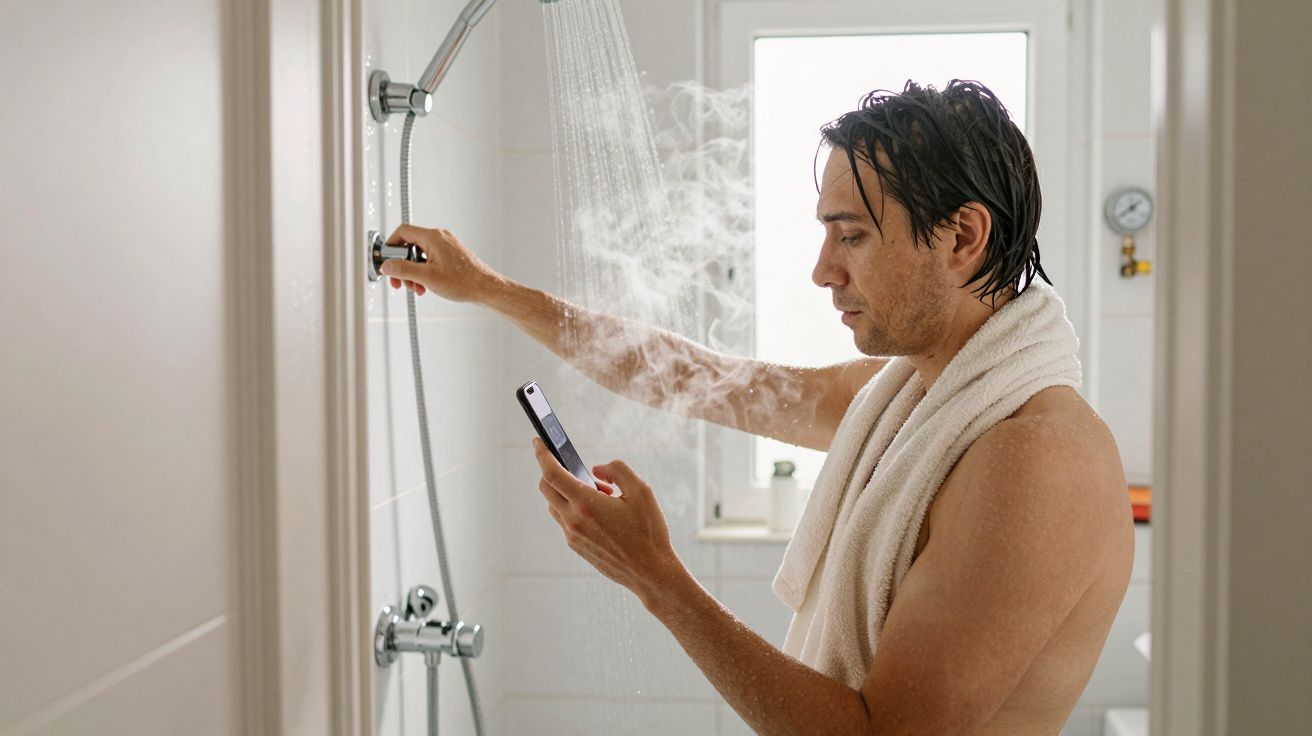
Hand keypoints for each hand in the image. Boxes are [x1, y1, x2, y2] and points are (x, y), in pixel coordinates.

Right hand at [379, 224, 497, 301]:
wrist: (485, 288)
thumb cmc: (464, 281)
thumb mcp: (427, 277)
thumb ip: (403, 270)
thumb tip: (387, 266)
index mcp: (433, 237)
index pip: (403, 232)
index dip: (391, 245)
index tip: (386, 260)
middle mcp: (439, 238)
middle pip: (410, 245)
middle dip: (402, 265)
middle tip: (399, 281)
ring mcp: (446, 246)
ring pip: (419, 255)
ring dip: (413, 272)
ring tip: (416, 287)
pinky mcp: (450, 255)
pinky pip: (429, 260)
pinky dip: (423, 272)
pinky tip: (425, 286)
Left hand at [532, 438, 684, 599]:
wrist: (650, 572)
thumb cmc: (648, 531)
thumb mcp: (641, 490)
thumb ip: (616, 470)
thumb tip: (595, 470)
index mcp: (585, 504)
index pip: (551, 473)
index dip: (542, 454)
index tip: (538, 441)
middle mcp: (573, 520)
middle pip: (546, 488)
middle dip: (554, 471)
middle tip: (581, 470)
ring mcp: (573, 536)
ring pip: (555, 505)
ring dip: (568, 492)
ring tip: (601, 494)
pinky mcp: (577, 547)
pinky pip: (566, 521)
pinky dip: (575, 509)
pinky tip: (601, 512)